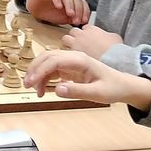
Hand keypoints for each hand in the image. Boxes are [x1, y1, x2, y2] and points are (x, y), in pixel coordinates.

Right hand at [24, 50, 150, 108]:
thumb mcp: (97, 93)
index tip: (31, 83)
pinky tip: (43, 89)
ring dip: (38, 74)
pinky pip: (52, 70)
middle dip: (34, 69)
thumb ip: (77, 91)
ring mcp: (71, 62)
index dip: (40, 70)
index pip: (54, 60)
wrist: (124, 86)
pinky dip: (44, 78)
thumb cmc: (113, 88)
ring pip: (47, 62)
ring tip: (36, 91)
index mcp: (80, 60)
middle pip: (47, 57)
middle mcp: (73, 58)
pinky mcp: (70, 69)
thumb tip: (57, 90)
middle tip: (27, 85)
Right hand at [25, 0, 90, 25]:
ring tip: (70, 14)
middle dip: (78, 11)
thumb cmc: (51, 12)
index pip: (83, 4)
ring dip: (70, 5)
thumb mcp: (64, 18)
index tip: (84, 22)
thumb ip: (72, 19)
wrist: (36, 7)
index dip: (85, 12)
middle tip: (76, 21)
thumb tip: (81, 23)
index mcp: (73, 0)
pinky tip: (58, 7)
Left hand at [64, 24, 122, 57]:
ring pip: (65, 39)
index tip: (89, 38)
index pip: (84, 27)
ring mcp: (76, 43)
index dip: (86, 32)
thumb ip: (107, 34)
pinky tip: (73, 58)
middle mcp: (82, 34)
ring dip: (68, 43)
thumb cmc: (115, 49)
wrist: (112, 60)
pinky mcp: (73, 54)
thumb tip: (107, 36)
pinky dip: (68, 53)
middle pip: (73, 31)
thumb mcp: (114, 36)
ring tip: (74, 50)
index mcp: (91, 29)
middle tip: (79, 44)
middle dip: (75, 36)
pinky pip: (65, 51)